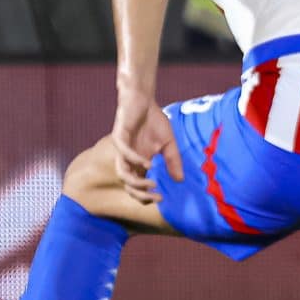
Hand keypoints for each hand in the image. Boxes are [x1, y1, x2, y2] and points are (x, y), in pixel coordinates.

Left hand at [111, 89, 177, 205]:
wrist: (142, 100)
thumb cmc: (154, 121)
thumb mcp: (169, 144)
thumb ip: (173, 161)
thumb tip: (180, 180)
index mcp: (138, 162)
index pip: (137, 185)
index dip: (146, 195)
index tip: (161, 198)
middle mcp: (128, 159)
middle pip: (127, 184)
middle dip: (140, 194)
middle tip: (156, 197)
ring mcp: (122, 149)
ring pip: (122, 173)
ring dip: (136, 182)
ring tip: (152, 184)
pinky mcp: (119, 137)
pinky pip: (124, 153)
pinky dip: (135, 160)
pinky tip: (149, 164)